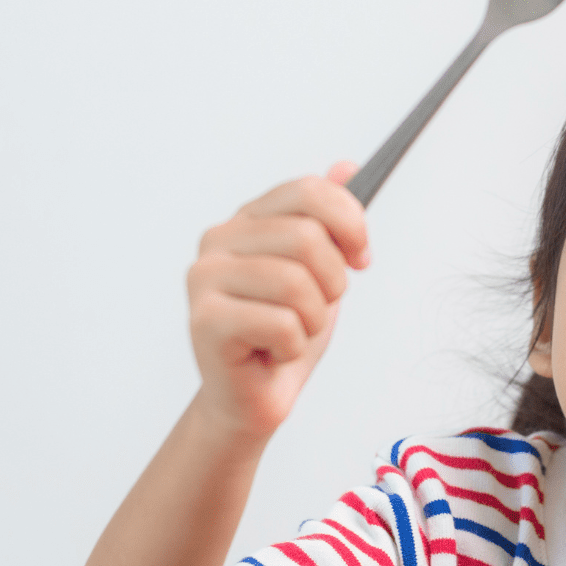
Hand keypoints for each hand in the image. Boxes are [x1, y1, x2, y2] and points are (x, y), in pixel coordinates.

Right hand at [187, 162, 370, 440]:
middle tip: (316, 309)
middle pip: (307, 237)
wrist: (253, 400)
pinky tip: (272, 353)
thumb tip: (346, 166)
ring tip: (292, 334)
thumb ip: (329, 220)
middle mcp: (218, 240)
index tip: (361, 258)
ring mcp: (205, 278)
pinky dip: (293, 347)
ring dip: (312, 320)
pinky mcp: (204, 320)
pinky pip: (282, 324)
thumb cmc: (283, 336)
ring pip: (296, 283)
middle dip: (331, 283)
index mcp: (246, 219)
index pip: (308, 191)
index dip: (349, 223)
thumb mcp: (321, 271)